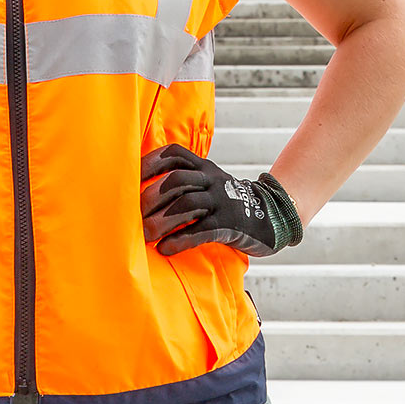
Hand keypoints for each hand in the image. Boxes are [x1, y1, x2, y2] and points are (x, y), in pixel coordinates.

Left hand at [139, 145, 302, 257]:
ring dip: (161, 221)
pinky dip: (180, 239)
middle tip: (133, 215)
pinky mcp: (229, 224)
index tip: (131, 177)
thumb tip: (141, 195)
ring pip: (187, 204)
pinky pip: (201, 230)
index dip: (150, 163)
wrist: (272, 216)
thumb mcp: (209, 184)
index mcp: (204, 167)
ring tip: (145, 235)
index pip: (174, 155)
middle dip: (151, 197)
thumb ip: (184, 184)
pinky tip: (165, 248)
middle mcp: (212, 180)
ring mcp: (222, 201)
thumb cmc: (228, 203)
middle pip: (176, 180)